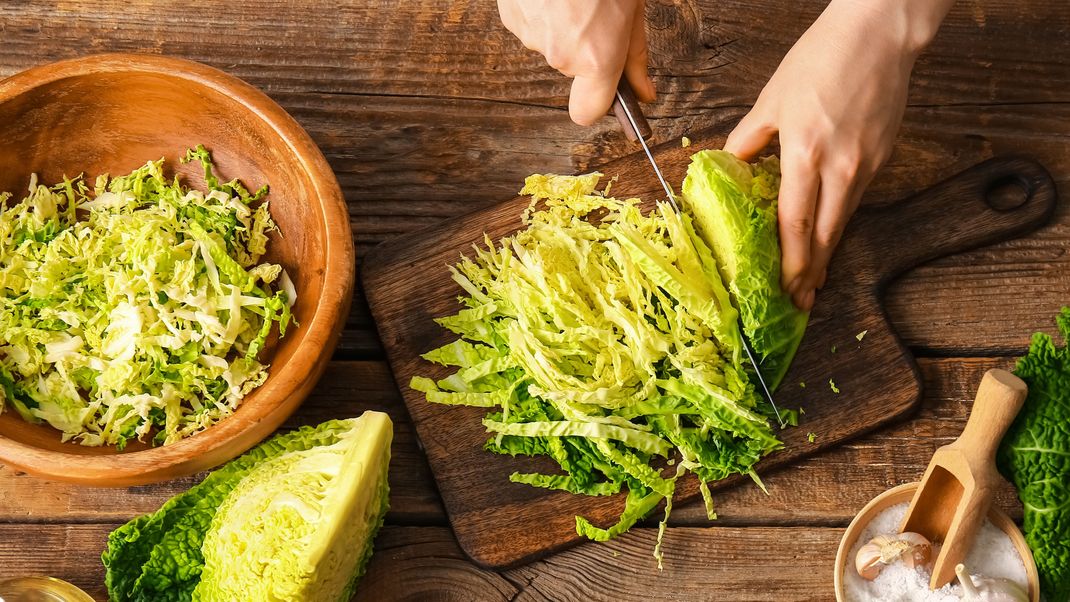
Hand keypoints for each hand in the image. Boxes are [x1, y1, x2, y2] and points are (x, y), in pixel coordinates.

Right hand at [497, 0, 654, 125]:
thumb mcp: (633, 9)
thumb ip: (635, 55)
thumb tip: (644, 92)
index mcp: (597, 56)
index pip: (587, 112)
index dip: (598, 103)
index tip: (607, 90)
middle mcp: (561, 55)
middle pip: (573, 70)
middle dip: (587, 47)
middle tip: (598, 10)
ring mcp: (531, 37)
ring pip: (552, 45)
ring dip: (564, 26)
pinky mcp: (510, 18)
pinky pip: (532, 26)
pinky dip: (542, 12)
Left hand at [725, 0, 952, 310]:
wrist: (878, 34)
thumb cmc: (821, 59)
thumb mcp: (772, 99)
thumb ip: (748, 139)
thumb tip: (729, 165)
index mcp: (806, 153)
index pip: (794, 221)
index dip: (789, 261)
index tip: (784, 287)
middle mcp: (841, 166)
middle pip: (824, 234)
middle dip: (810, 272)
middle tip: (801, 301)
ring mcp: (866, 163)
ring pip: (844, 220)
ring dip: (826, 252)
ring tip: (814, 279)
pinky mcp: (883, 155)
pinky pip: (857, 198)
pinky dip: (842, 221)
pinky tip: (830, 233)